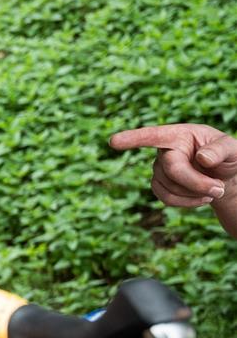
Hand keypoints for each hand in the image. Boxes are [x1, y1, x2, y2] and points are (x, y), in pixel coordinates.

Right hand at [109, 123, 236, 237]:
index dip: (133, 139)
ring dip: (194, 193)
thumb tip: (202, 158)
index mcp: (179, 135)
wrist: (224, 176)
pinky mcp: (158, 185)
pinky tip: (201, 198)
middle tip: (218, 189)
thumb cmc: (228, 157)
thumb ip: (221, 150)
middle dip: (196, 182)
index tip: (113, 141)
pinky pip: (166, 199)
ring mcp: (158, 169)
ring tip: (214, 189)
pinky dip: (187, 202)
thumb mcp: (233, 149)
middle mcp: (164, 150)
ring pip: (170, 187)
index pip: (154, 136)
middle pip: (172, 170)